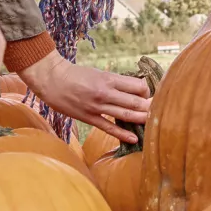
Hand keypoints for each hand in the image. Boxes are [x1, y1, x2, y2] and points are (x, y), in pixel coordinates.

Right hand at [21, 53, 151, 143]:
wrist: (52, 80)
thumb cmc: (76, 74)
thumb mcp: (98, 72)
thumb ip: (114, 82)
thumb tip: (133, 89)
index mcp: (108, 78)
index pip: (137, 85)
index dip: (146, 90)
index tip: (147, 93)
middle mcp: (105, 93)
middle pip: (135, 101)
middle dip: (149, 106)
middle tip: (158, 109)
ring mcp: (97, 107)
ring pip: (125, 115)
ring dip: (141, 119)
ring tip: (152, 122)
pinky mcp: (89, 118)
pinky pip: (109, 128)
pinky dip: (123, 134)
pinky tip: (134, 138)